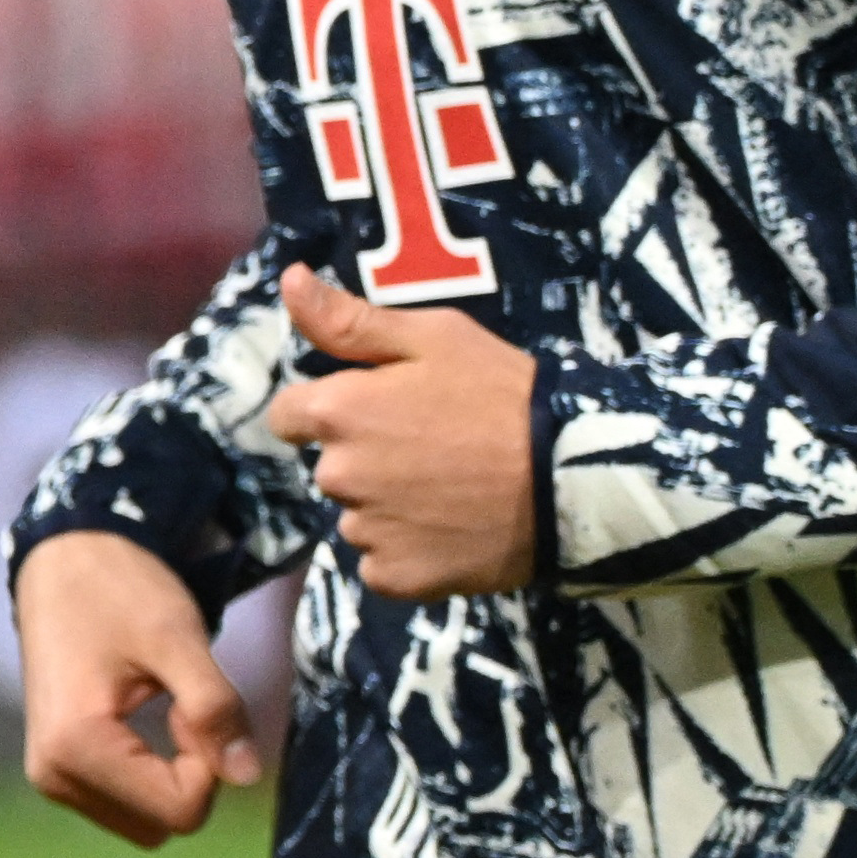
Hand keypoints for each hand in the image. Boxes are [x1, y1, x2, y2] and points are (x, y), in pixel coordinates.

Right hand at [16, 528, 259, 847]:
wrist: (63, 558)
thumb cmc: (119, 589)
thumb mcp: (178, 638)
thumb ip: (215, 707)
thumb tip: (247, 777)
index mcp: (76, 749)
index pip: (178, 811)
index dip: (208, 761)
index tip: (192, 701)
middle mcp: (53, 777)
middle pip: (161, 825)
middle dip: (190, 774)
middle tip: (178, 702)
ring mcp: (50, 778)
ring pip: (145, 821)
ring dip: (169, 775)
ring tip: (157, 704)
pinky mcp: (57, 771)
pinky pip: (124, 803)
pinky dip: (147, 773)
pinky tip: (139, 718)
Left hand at [266, 269, 539, 600]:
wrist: (568, 477)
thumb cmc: (502, 393)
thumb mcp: (433, 337)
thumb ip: (350, 319)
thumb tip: (290, 281)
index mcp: (338, 412)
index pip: (288, 416)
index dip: (330, 408)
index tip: (377, 409)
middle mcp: (337, 476)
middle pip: (329, 466)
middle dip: (364, 456)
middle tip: (430, 446)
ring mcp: (366, 532)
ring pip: (357, 515)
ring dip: (385, 505)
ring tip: (447, 489)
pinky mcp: (396, 577)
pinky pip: (381, 562)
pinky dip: (407, 550)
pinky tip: (449, 529)